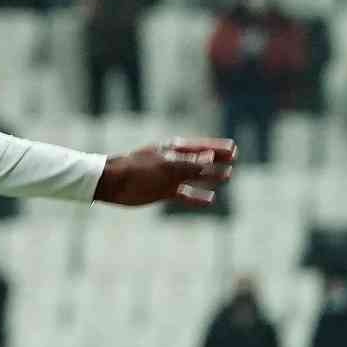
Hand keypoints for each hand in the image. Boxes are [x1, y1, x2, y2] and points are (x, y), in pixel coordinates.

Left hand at [94, 137, 235, 207]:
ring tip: (228, 176)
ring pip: (195, 176)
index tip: (234, 148)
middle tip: (234, 159)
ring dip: (211, 176)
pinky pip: (185, 194)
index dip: (217, 147)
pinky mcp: (163, 191)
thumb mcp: (165, 165)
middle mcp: (174, 162)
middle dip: (218, 160)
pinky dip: (197, 197)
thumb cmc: (137, 170)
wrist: (113, 183)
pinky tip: (210, 199)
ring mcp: (169, 177)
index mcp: (173, 150)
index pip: (201, 146)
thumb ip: (189, 163)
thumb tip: (211, 156)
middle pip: (201, 160)